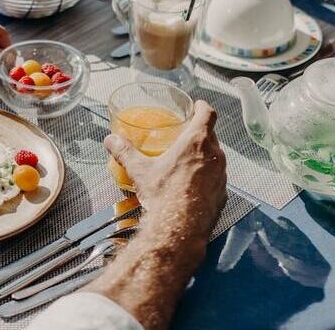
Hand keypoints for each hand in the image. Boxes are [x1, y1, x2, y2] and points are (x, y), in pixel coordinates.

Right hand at [104, 101, 226, 240]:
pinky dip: (206, 178)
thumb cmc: (164, 196)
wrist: (178, 229)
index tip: (198, 106)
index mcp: (197, 142)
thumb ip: (125, 152)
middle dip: (200, 134)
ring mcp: (222, 176)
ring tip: (187, 162)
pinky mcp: (223, 194)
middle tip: (186, 136)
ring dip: (204, 156)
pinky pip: (216, 179)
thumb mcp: (140, 170)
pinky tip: (191, 186)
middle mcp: (215, 155)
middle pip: (212, 136)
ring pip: (215, 158)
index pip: (208, 114)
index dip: (203, 107)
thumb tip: (111, 141)